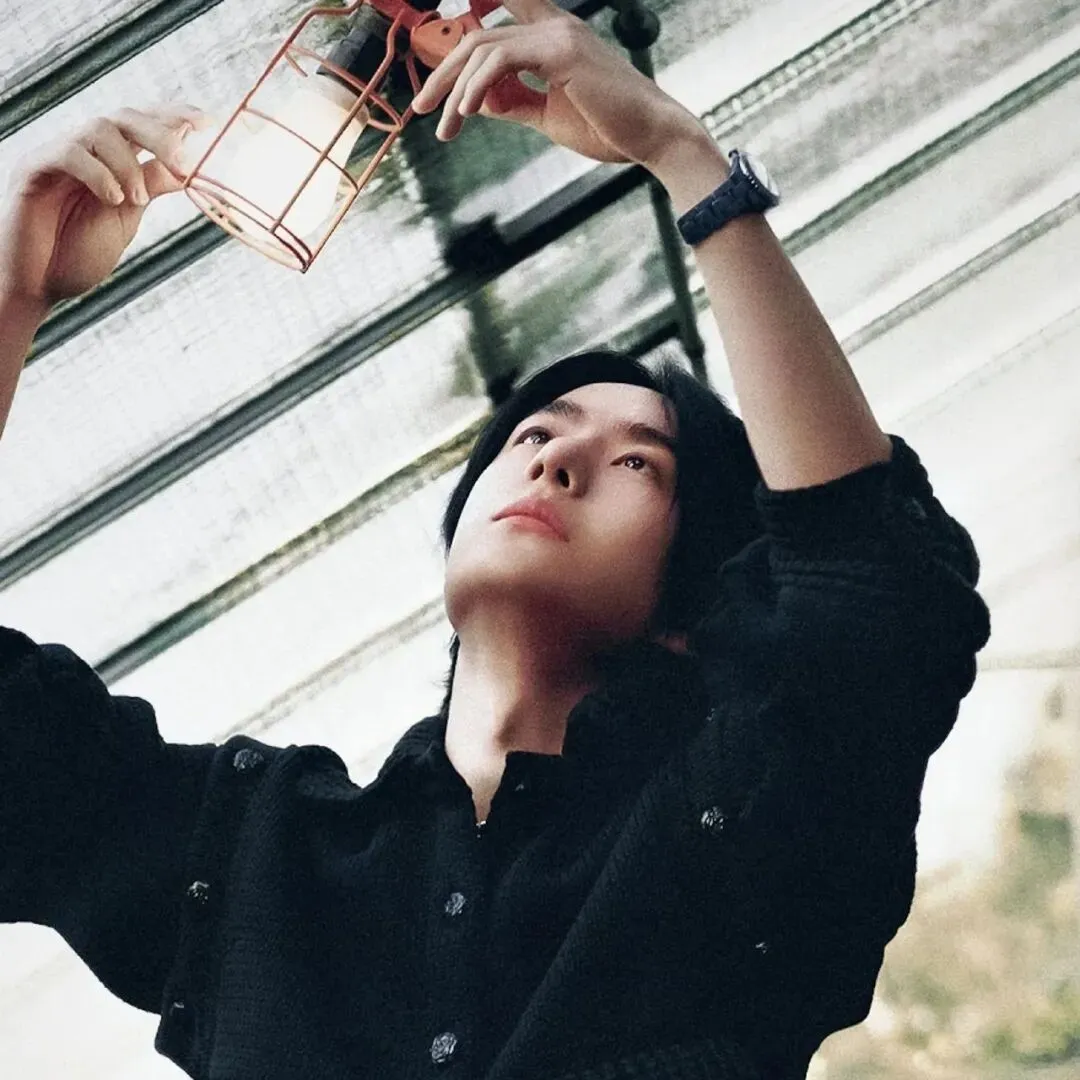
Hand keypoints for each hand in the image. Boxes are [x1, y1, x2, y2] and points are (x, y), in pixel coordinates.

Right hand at [0, 103, 210, 306]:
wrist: (38, 283)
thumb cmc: (78, 252)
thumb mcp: (126, 218)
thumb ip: (150, 187)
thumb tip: (188, 166)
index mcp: (112, 161)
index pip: (144, 124)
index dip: (174, 117)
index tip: (207, 124)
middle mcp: (86, 151)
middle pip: (125, 118)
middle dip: (159, 134)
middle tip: (181, 162)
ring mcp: (59, 156)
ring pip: (100, 130)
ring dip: (127, 164)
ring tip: (136, 200)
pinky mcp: (34, 168)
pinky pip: (69, 153)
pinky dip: (98, 173)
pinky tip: (113, 199)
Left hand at [410, 0, 705, 172]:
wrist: (653, 139)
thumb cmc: (609, 129)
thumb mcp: (548, 115)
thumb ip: (513, 103)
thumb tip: (474, 102)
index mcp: (555, 36)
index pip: (503, 11)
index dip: (468, 18)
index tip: (437, 65)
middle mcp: (555, 26)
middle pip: (478, 37)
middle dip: (443, 74)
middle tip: (421, 108)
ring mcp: (558, 35)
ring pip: (482, 49)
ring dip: (453, 90)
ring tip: (443, 127)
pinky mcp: (560, 52)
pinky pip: (499, 63)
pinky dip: (475, 88)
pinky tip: (466, 114)